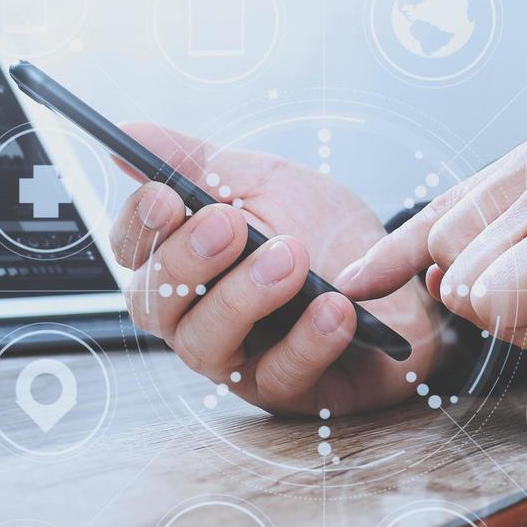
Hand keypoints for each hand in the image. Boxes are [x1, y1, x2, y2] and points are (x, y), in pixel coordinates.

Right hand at [109, 124, 441, 415]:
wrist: (399, 270)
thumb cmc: (320, 230)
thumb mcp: (262, 181)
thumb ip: (195, 162)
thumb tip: (126, 135)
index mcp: (179, 263)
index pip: (132, 251)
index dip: (138, 226)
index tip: (164, 196)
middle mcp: (194, 317)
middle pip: (156, 304)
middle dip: (187, 260)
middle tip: (229, 223)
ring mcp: (237, 360)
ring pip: (209, 344)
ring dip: (246, 297)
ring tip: (290, 258)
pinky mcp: (288, 390)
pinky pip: (283, 375)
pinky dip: (307, 341)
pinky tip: (334, 308)